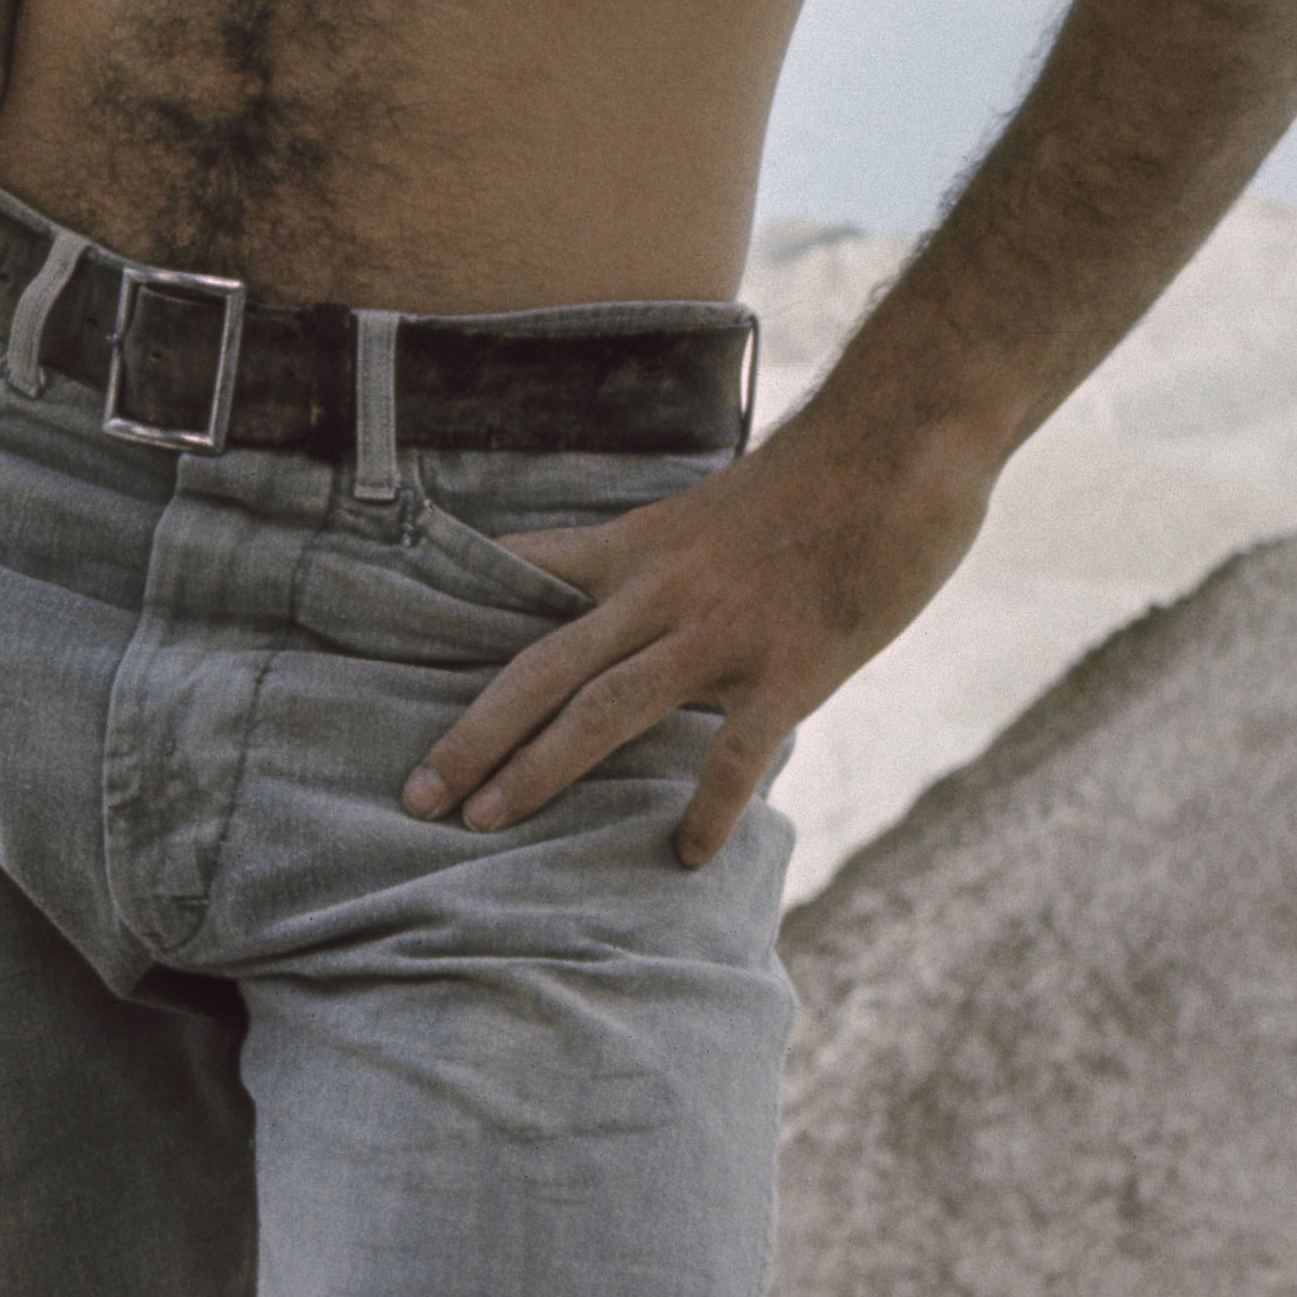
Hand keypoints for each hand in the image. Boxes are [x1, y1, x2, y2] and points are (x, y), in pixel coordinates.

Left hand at [398, 407, 994, 865]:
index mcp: (638, 548)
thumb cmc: (823, 471)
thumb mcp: (720, 506)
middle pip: (539, 670)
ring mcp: (718, 635)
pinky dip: (708, 810)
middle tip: (417, 795)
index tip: (397, 652)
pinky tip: (686, 856)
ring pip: (603, 711)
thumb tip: (654, 609)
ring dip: (538, 771)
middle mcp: (658, 594)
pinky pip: (733, 755)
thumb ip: (678, 561)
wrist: (899, 440)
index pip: (527, 573)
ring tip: (486, 823)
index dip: (462, 615)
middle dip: (472, 736)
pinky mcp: (788, 670)